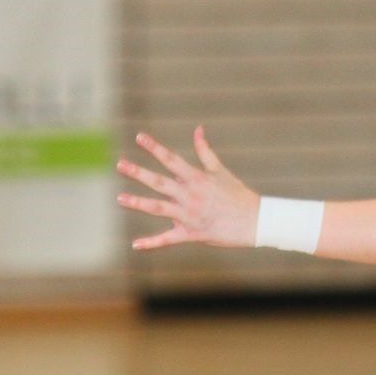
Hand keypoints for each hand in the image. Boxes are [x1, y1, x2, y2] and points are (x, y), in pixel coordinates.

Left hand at [116, 126, 259, 250]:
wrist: (255, 221)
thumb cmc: (238, 194)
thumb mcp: (221, 170)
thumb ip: (205, 151)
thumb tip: (197, 129)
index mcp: (197, 179)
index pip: (172, 160)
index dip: (155, 148)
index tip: (139, 137)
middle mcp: (190, 195)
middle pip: (159, 182)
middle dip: (139, 173)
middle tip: (120, 164)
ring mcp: (189, 215)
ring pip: (159, 208)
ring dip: (139, 203)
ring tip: (120, 198)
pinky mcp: (191, 234)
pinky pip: (168, 239)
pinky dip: (152, 243)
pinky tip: (136, 244)